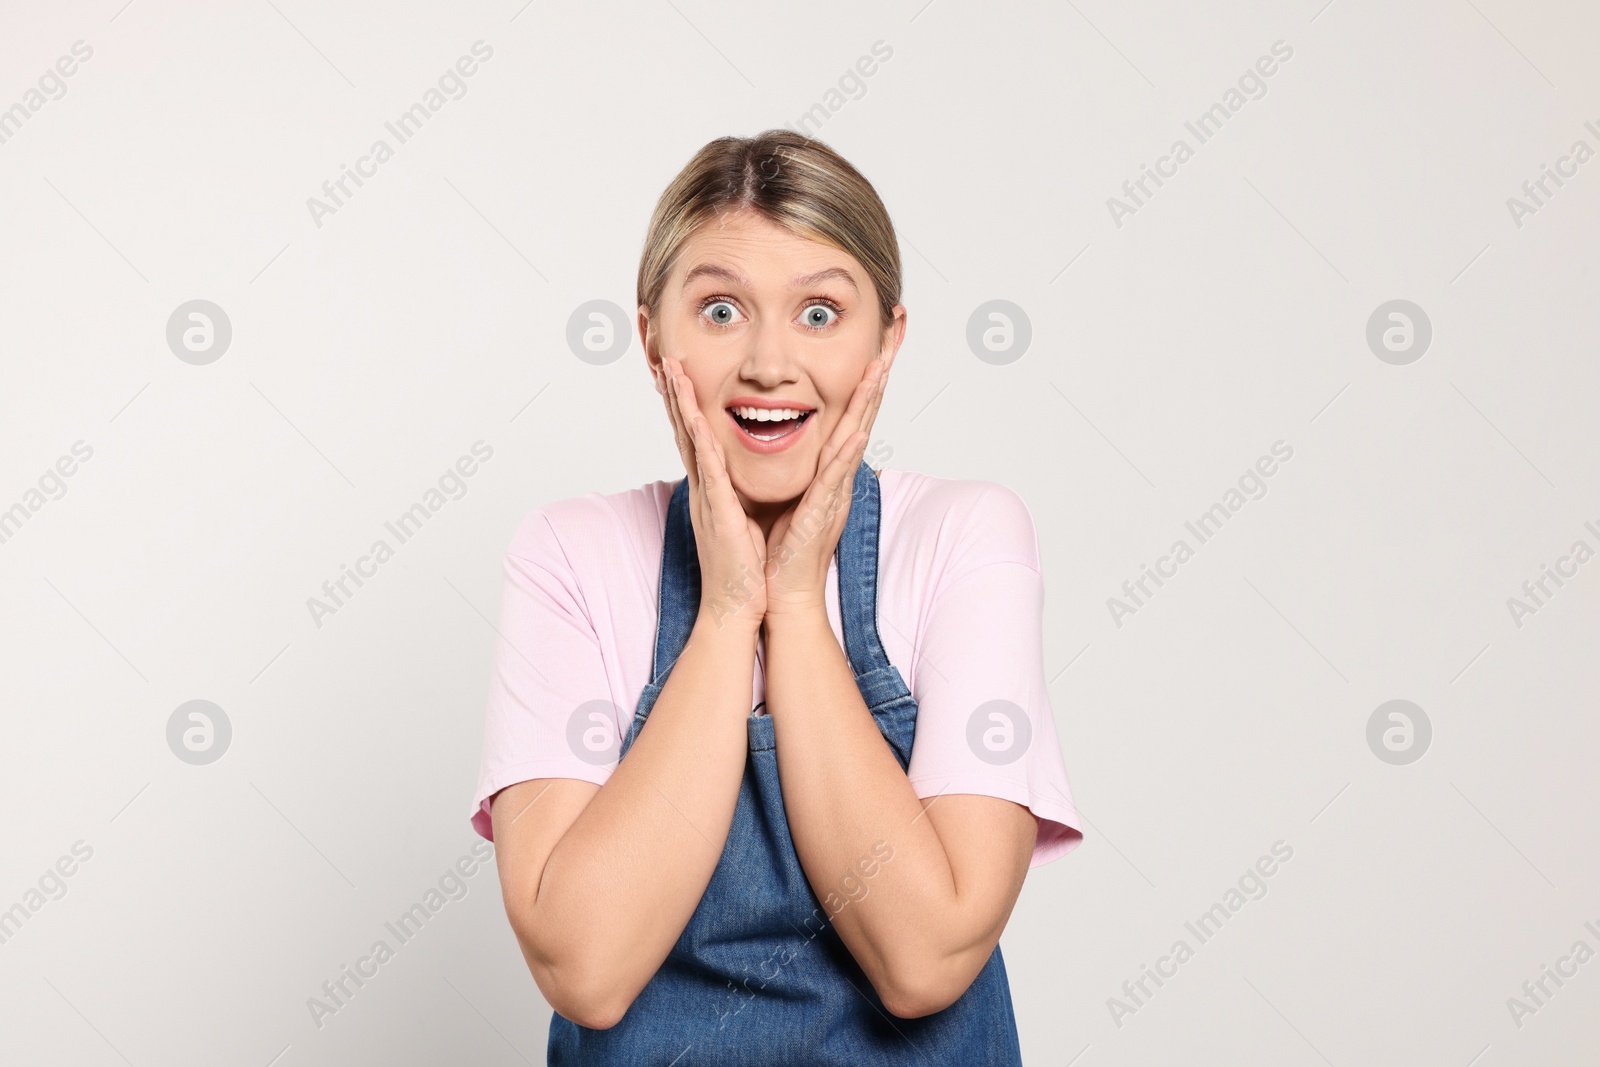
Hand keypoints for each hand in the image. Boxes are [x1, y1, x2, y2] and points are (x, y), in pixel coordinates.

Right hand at [659, 355, 768, 633]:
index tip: (681, 373)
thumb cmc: (744, 567)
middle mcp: (704, 488)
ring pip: (690, 442)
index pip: (696, 437)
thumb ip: (736, 495)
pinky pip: (709, 470)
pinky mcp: (718, 512)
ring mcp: (707, 498)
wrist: (738, 605)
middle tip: (667, 358)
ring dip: (682, 405)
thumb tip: (738, 478)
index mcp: (712, 488)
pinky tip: (694, 417)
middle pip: (685, 430)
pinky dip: (701, 442)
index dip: (687, 403)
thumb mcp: (740, 519)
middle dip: (676, 394)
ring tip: (673, 372)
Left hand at [761, 357, 888, 619]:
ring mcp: (833, 492)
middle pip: (862, 413)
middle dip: (878, 373)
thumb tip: (788, 439)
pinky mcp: (821, 513)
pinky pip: (836, 478)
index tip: (876, 342)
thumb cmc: (780, 547)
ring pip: (855, 437)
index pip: (848, 412)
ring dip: (869, 402)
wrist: (779, 592)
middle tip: (895, 335)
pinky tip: (861, 431)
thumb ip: (794, 464)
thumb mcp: (786, 491)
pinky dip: (849, 455)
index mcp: (826, 468)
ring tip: (881, 368)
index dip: (862, 377)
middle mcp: (836, 476)